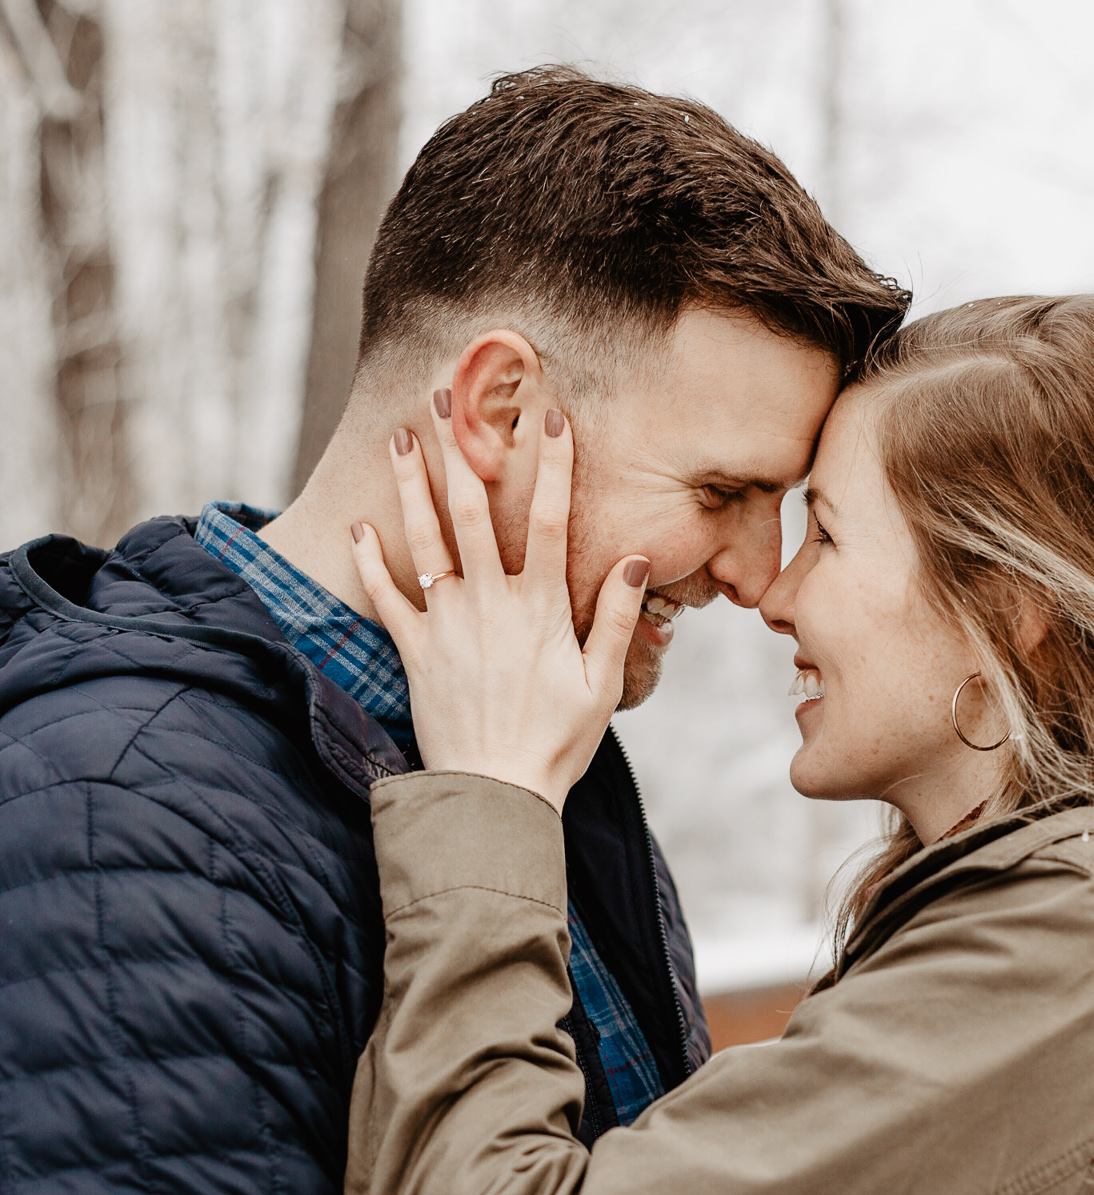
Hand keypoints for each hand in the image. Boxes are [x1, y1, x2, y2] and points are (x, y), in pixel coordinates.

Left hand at [350, 401, 648, 809]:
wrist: (495, 793)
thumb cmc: (557, 742)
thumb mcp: (603, 684)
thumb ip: (618, 620)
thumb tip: (633, 562)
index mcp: (540, 607)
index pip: (552, 520)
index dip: (552, 466)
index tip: (550, 418)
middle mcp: (490, 603)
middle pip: (474, 512)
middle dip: (462, 451)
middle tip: (450, 401)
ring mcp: (447, 624)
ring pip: (425, 539)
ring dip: (412, 485)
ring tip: (401, 439)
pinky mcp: (415, 650)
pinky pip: (386, 597)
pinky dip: (370, 561)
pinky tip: (359, 526)